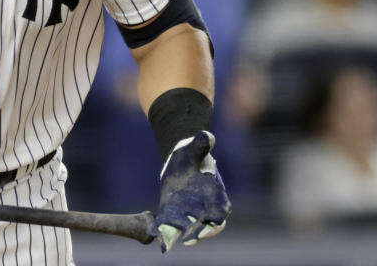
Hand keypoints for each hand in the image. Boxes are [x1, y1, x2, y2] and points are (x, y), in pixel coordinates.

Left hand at [153, 131, 230, 252]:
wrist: (179, 158)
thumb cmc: (192, 153)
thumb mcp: (195, 148)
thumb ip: (201, 144)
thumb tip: (207, 135)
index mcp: (215, 193)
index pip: (220, 212)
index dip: (216, 221)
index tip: (209, 225)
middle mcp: (205, 206)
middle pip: (207, 227)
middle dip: (200, 234)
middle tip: (189, 240)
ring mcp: (190, 211)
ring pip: (189, 228)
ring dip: (182, 235)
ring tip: (172, 242)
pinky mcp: (174, 212)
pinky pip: (172, 224)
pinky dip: (166, 230)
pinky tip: (156, 233)